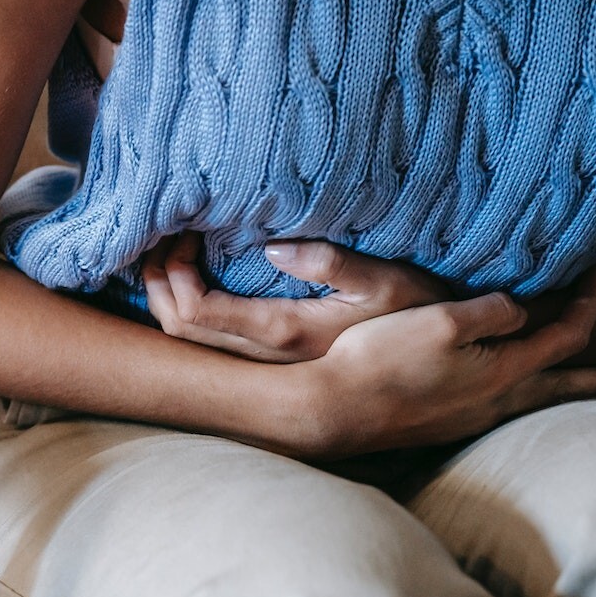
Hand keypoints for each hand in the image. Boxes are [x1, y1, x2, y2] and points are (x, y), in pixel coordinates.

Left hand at [142, 233, 450, 361]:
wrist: (438, 364)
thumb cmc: (418, 314)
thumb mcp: (388, 281)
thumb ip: (334, 264)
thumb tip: (273, 249)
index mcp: (284, 332)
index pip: (197, 313)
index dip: (173, 275)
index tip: (184, 232)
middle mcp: (264, 356)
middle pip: (178, 329)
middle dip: (157, 282)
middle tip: (163, 235)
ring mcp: (264, 362)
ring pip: (187, 340)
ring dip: (166, 295)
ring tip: (170, 251)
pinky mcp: (270, 358)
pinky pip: (207, 338)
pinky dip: (185, 306)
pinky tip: (192, 276)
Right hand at [307, 267, 595, 456]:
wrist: (333, 409)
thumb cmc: (382, 360)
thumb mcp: (442, 319)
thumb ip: (491, 310)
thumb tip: (517, 310)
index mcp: (503, 372)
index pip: (566, 336)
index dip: (588, 302)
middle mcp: (494, 402)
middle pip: (562, 386)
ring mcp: (466, 419)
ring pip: (530, 400)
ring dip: (557, 385)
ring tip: (569, 379)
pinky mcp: (440, 425)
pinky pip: (497, 407)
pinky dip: (519, 393)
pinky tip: (501, 390)